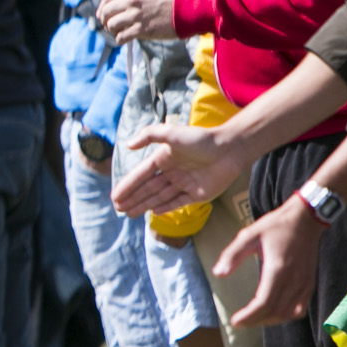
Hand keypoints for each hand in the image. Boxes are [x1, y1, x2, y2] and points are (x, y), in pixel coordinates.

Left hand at [97, 0, 180, 43]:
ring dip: (113, 31)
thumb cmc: (168, 0)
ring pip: (111, 25)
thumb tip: (110, 8)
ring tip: (119, 32)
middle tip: (110, 26)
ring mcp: (136, 14)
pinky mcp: (141, 29)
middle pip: (105, 12)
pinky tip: (124, 38)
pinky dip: (120, 39)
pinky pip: (121, 37)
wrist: (188, 9)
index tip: (102, 15)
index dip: (102, 8)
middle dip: (104, 20)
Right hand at [110, 123, 244, 215]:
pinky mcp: (198, 194)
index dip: (127, 186)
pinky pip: (178, 203)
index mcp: (163, 158)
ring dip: (144, 205)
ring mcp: (185, 184)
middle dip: (132, 199)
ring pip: (160, 197)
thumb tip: (127, 145)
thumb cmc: (201, 139)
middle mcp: (172, 172)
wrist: (231, 149)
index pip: (140, 175)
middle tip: (118, 209)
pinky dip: (166, 207)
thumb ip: (148, 135)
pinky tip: (154, 212)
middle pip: (148, 189)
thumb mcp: (171, 132)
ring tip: (129, 213)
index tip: (115, 196)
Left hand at [219, 197, 323, 327]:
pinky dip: (285, 315)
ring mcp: (305, 283)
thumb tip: (218, 273)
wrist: (306, 219)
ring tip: (252, 319)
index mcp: (278, 269)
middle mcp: (294, 280)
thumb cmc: (275, 226)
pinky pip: (300, 308)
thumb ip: (232, 254)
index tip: (234, 321)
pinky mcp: (310, 283)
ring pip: (288, 313)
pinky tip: (273, 313)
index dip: (249, 316)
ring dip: (270, 320)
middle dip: (255, 321)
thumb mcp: (249, 235)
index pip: (264, 303)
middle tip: (239, 322)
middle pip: (275, 312)